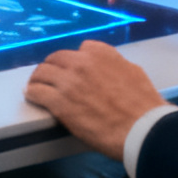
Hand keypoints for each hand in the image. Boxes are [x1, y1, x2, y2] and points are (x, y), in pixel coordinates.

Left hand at [23, 41, 167, 161]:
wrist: (142, 129)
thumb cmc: (144, 105)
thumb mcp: (133, 73)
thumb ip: (116, 65)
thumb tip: (108, 67)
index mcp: (101, 54)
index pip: (81, 48)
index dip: (76, 60)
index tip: (74, 69)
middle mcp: (81, 63)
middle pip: (56, 58)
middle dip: (52, 67)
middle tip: (49, 77)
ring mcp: (68, 82)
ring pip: (41, 73)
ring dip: (38, 79)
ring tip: (36, 86)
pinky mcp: (58, 102)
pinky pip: (36, 92)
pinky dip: (32, 93)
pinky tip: (32, 97)